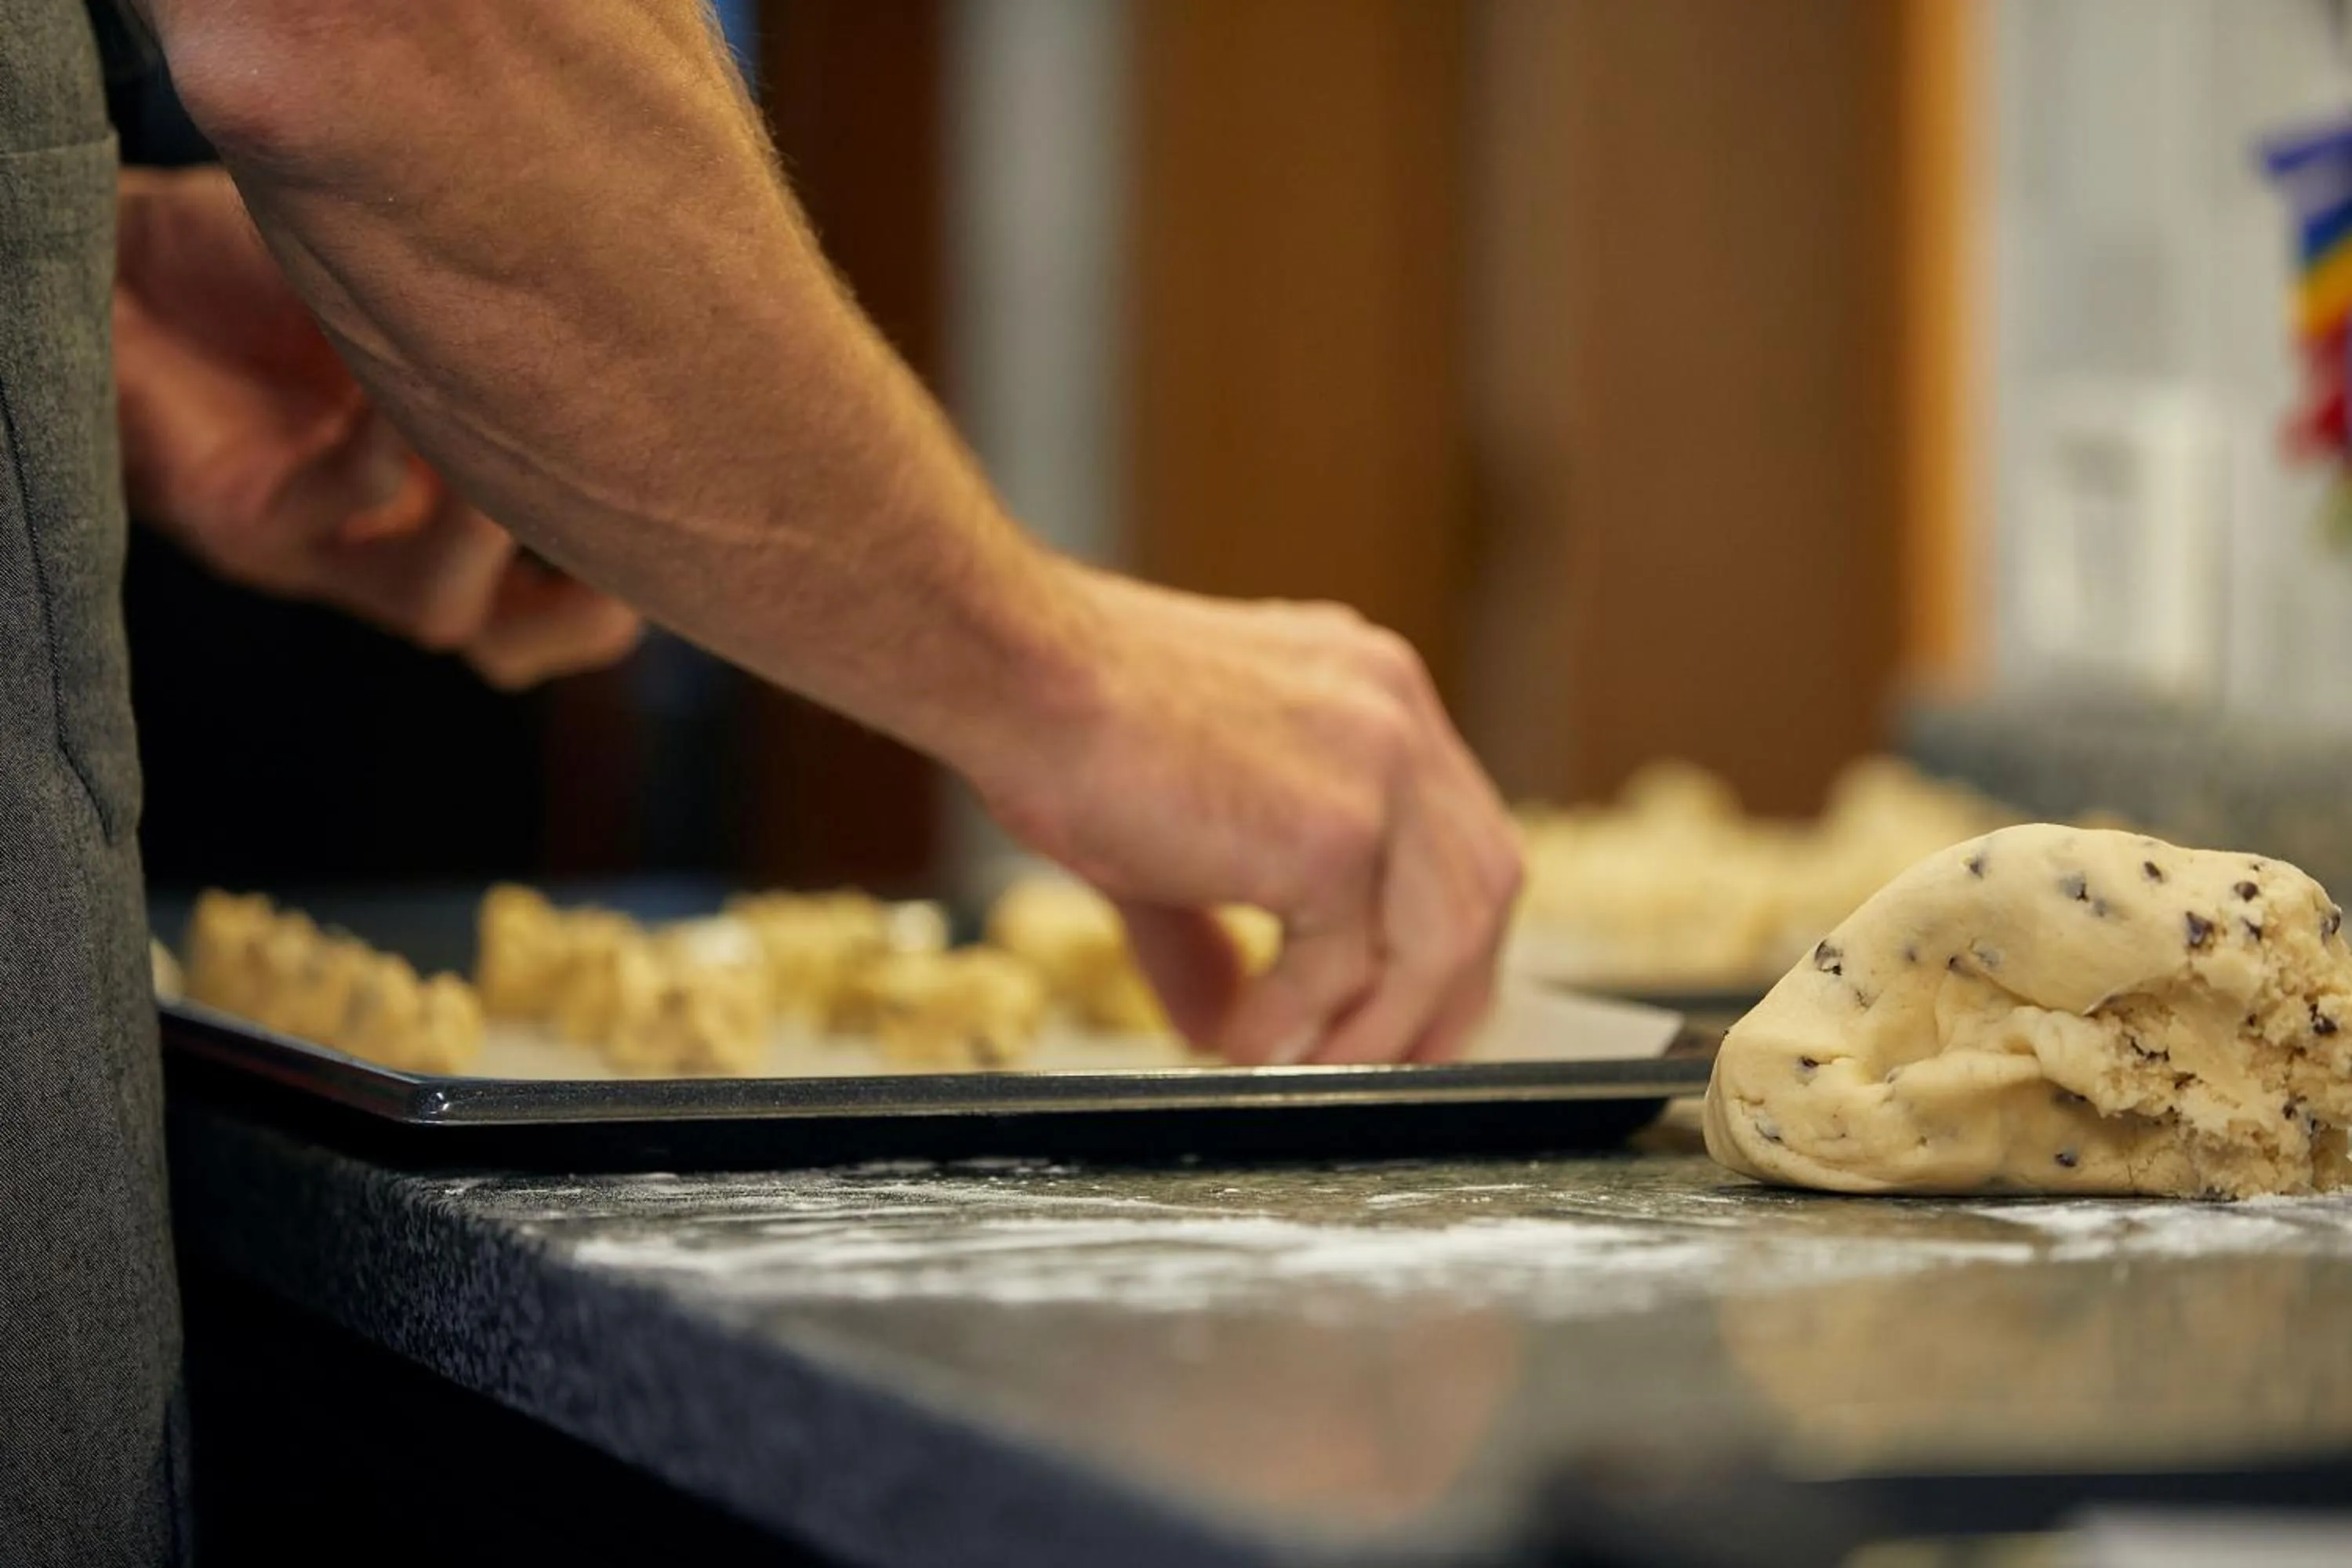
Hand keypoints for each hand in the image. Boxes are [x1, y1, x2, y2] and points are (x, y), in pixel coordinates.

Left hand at [112, 165, 640, 687]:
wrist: (121, 260)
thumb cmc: (275, 265)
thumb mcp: (424, 296)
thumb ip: (513, 328)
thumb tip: (653, 314)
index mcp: (460, 513)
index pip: (576, 596)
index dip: (642, 579)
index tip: (700, 508)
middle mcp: (398, 549)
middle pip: (520, 645)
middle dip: (591, 605)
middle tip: (625, 516)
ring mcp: (318, 553)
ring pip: (442, 612)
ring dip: (490, 536)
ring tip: (508, 439)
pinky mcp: (236, 521)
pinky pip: (339, 508)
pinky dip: (386, 448)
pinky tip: (396, 371)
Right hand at [976, 564, 1523, 1065]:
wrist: (1014, 671)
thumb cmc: (1066, 720)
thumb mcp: (1173, 829)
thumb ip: (1218, 930)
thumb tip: (1224, 1025)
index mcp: (1370, 693)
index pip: (1460, 835)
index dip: (1448, 938)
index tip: (1410, 1010)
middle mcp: (1394, 716)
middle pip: (1484, 888)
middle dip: (1447, 999)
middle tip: (1386, 1069)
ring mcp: (1379, 768)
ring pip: (1440, 943)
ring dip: (1381, 1030)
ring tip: (1307, 1071)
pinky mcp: (1335, 830)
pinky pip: (1345, 967)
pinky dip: (1295, 1022)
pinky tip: (1238, 1040)